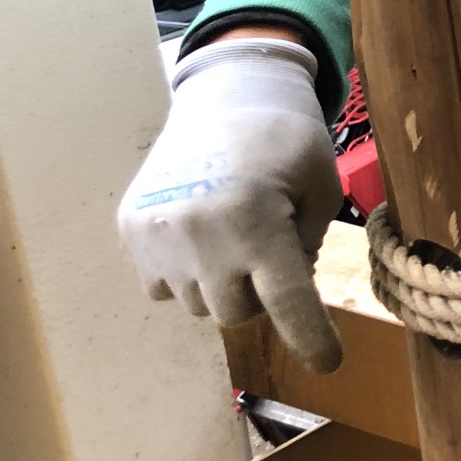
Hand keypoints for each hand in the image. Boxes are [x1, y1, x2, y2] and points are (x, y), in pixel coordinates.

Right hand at [118, 36, 343, 372]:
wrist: (222, 97)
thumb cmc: (286, 141)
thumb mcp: (321, 187)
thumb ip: (308, 248)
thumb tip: (287, 298)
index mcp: (256, 221)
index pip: (287, 302)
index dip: (311, 338)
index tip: (328, 363)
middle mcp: (200, 236)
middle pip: (238, 313)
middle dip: (261, 295)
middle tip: (270, 248)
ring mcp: (158, 237)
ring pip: (200, 305)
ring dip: (224, 284)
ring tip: (234, 231)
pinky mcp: (131, 231)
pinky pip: (164, 286)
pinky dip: (188, 272)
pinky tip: (202, 230)